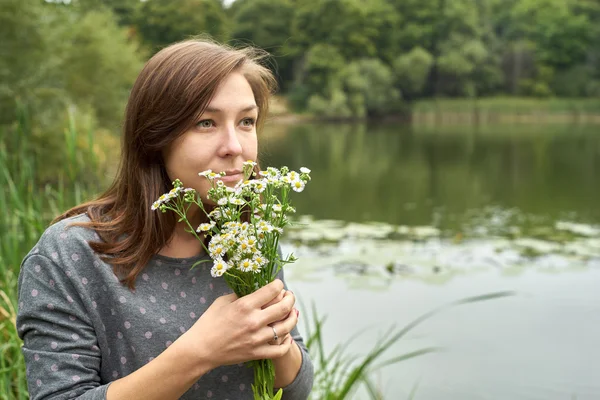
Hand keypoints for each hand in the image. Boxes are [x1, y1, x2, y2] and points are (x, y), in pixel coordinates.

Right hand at [177, 279, 296, 369]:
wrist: (201, 349)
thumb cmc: (208, 322)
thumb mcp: (222, 301)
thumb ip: (241, 295)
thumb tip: (256, 290)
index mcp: (245, 305)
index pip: (272, 290)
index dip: (279, 285)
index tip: (278, 284)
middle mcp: (254, 321)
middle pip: (284, 307)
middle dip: (290, 298)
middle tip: (289, 296)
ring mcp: (257, 339)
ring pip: (286, 327)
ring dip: (293, 318)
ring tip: (293, 313)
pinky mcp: (256, 353)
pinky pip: (280, 350)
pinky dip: (287, 342)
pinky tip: (287, 335)